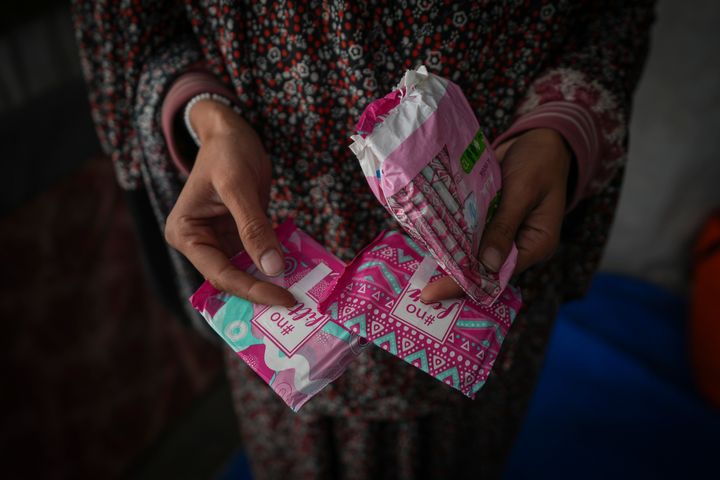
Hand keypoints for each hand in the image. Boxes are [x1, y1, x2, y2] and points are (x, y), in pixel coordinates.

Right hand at [165, 100, 294, 306]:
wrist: (231, 130)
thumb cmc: (227, 151)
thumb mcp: (238, 186)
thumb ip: (253, 227)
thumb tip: (273, 268)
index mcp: (186, 234)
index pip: (220, 274)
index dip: (252, 289)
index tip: (284, 298)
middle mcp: (199, 243)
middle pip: (232, 278)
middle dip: (262, 291)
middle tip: (296, 303)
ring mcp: (220, 241)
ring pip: (246, 271)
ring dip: (271, 282)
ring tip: (301, 294)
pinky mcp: (239, 235)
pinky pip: (258, 256)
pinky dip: (276, 264)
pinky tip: (299, 272)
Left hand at [421, 128, 571, 301]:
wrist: (541, 139)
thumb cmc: (540, 162)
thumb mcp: (523, 191)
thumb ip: (504, 225)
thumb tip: (486, 264)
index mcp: (535, 245)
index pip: (497, 275)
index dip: (465, 284)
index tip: (435, 293)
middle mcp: (518, 245)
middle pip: (483, 270)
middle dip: (453, 280)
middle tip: (422, 293)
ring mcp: (502, 233)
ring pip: (473, 254)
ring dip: (449, 261)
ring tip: (419, 276)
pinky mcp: (489, 219)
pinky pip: (468, 234)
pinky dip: (451, 238)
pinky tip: (428, 243)